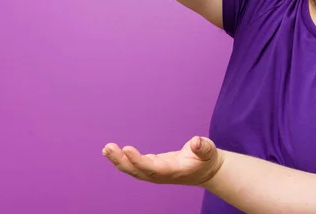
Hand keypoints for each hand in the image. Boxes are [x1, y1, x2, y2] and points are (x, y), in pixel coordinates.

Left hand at [102, 136, 223, 184]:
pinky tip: (112, 151)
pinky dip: (123, 159)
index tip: (127, 149)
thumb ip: (203, 147)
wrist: (206, 171)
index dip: (138, 160)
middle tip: (108, 148)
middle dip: (122, 161)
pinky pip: (134, 165)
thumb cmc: (207, 159)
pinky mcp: (153, 167)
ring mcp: (155, 172)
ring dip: (119, 160)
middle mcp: (161, 174)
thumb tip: (196, 141)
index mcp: (173, 171)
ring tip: (106, 149)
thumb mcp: (209, 151)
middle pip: (137, 171)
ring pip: (133, 169)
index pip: (152, 168)